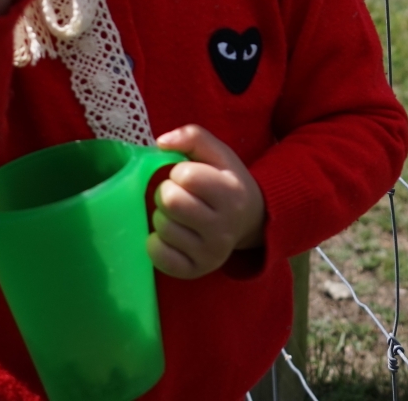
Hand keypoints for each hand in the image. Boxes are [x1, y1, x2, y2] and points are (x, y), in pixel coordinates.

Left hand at [148, 125, 265, 278]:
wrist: (251, 221)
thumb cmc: (226, 181)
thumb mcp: (218, 153)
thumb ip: (192, 136)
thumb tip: (160, 142)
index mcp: (231, 193)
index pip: (186, 176)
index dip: (179, 172)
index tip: (189, 177)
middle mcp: (224, 226)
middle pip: (170, 202)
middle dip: (167, 193)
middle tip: (178, 195)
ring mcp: (211, 252)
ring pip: (162, 228)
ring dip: (162, 217)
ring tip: (178, 216)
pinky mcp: (196, 270)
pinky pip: (158, 256)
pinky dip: (156, 243)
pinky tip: (171, 236)